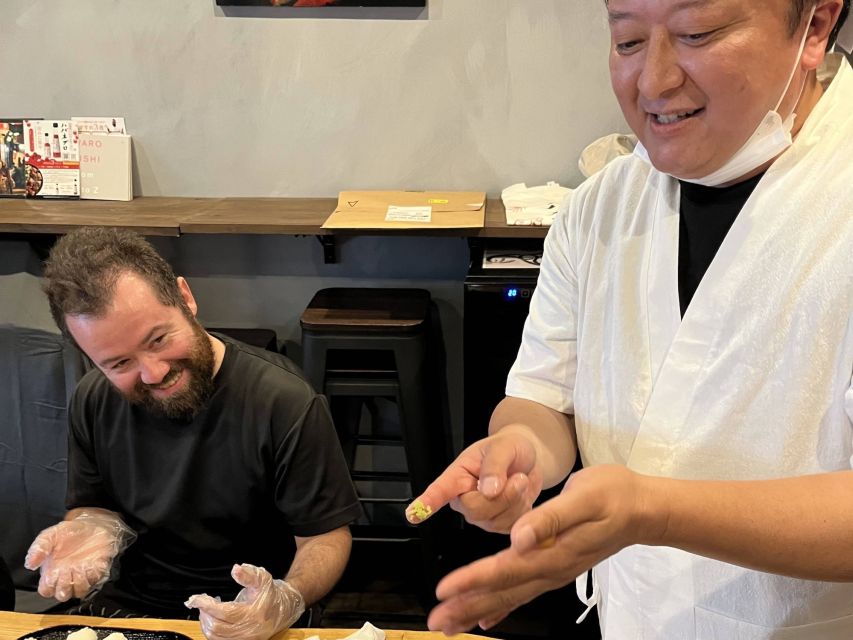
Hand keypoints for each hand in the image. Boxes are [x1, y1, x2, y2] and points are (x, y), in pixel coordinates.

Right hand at [24, 511, 135, 601]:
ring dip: (79, 582)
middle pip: (62, 595)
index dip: (48, 587)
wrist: (92, 524)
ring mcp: (82, 576)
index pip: (46, 591)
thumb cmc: (70, 532)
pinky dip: (93, 574)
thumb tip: (30, 564)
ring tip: (80, 567)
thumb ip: (38, 548)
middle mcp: (66, 577)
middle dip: (64, 587)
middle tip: (67, 571)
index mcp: (52, 572)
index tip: (52, 574)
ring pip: (80, 592)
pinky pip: (96, 580)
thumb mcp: (50, 535)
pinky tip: (91, 563)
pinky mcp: (97, 571)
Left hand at [185, 564, 304, 639]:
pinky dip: (211, 631)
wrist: (282, 610)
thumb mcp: (262, 579)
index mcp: (255, 614)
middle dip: (204, 614)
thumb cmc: (269, 594)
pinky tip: (212, 619)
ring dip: (205, 623)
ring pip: (215, 637)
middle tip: (201, 602)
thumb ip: (248, 574)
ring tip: (206, 610)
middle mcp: (250, 631)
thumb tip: (235, 569)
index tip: (196, 598)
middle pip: (216, 628)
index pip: (225, 612)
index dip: (207, 605)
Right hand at [406, 429, 543, 533]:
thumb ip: (494, 465)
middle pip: (475, 510)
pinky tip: (521, 494)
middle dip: (503, 495)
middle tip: (517, 476)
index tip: (413, 514)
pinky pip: (511, 524)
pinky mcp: (497, 525)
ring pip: (495, 519)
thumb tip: (488, 491)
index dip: (427, 502)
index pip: (439, 490)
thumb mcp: (503, 446)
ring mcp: (480, 515)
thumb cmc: (509, 448)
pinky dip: (522, 508)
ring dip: (516, 499)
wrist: (527, 459)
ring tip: (519, 480)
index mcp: (458, 475)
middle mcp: (464, 498)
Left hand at [427, 464, 654, 634]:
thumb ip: (550, 519)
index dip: (474, 580)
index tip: (445, 589)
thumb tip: (519, 538)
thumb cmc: (613, 495)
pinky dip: (502, 607)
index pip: (506, 569)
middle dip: (466, 605)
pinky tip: (486, 620)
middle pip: (502, 591)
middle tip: (435, 622)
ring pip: (509, 596)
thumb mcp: (583, 497)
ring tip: (450, 624)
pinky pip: (523, 593)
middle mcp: (552, 569)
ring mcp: (554, 572)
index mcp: (554, 551)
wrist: (642, 509)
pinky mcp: (556, 567)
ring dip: (477, 609)